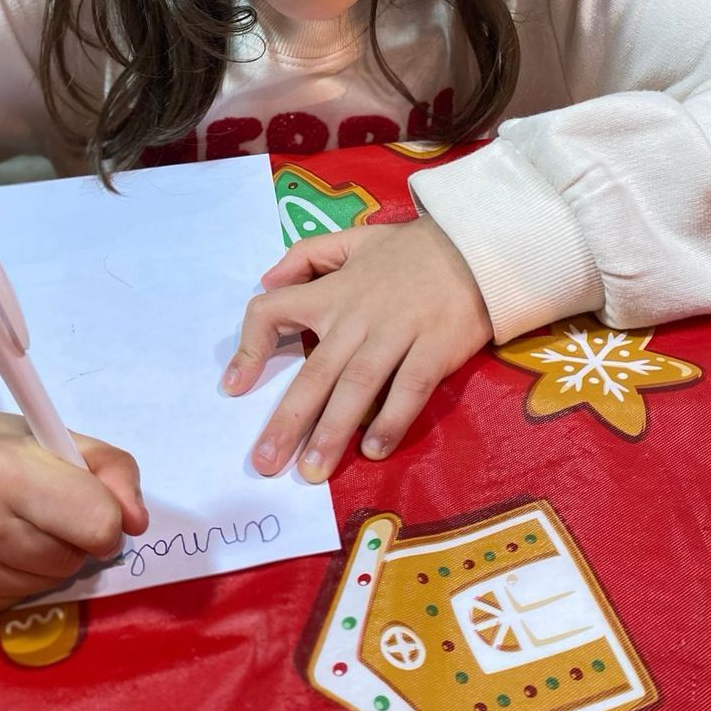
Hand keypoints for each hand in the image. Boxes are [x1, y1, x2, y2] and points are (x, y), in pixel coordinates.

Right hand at [0, 401, 147, 619]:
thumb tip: (137, 524)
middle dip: (73, 535)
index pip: (97, 522)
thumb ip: (112, 470)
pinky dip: (21, 579)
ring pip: (52, 584)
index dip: (106, 514)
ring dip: (49, 560)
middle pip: (75, 558)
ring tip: (14, 525)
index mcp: (5, 470)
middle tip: (40, 507)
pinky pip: (22, 601)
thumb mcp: (54, 436)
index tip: (88, 499)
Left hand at [222, 217, 491, 480]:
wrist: (477, 247)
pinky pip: (409, 390)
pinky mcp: (435, 349)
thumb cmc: (411, 251)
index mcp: (333, 291)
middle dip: (287, 420)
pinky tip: (373, 451)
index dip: (248, 347)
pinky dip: (392, 421)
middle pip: (315, 372)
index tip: (233, 388)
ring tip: (312, 471)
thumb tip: (265, 279)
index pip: (274, 310)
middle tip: (265, 463)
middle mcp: (358, 316)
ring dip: (332, 432)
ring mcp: (397, 334)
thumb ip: (307, 256)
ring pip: (357, 388)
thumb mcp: (353, 239)